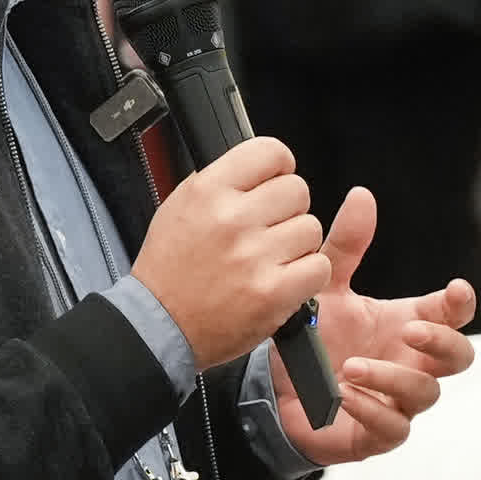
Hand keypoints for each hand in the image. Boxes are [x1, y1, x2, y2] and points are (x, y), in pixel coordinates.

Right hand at [130, 134, 334, 373]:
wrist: (161, 326)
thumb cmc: (171, 270)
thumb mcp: (181, 207)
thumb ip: (223, 182)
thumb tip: (263, 168)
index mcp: (208, 191)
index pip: (271, 152)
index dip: (280, 168)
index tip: (275, 181)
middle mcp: (232, 219)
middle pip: (298, 190)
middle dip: (288, 210)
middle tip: (269, 230)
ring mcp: (255, 256)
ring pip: (311, 229)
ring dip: (298, 245)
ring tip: (271, 259)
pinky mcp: (274, 292)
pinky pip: (318, 267)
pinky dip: (307, 275)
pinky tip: (283, 279)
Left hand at [266, 188, 479, 466]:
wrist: (272, 390)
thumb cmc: (312, 339)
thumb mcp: (324, 288)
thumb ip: (344, 246)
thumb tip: (362, 195)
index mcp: (407, 324)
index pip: (452, 314)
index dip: (461, 304)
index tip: (456, 290)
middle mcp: (410, 363)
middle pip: (460, 357)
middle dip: (442, 343)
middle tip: (411, 329)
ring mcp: (398, 400)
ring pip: (425, 394)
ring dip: (393, 377)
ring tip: (350, 366)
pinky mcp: (376, 434)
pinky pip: (393, 428)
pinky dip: (372, 411)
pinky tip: (345, 396)